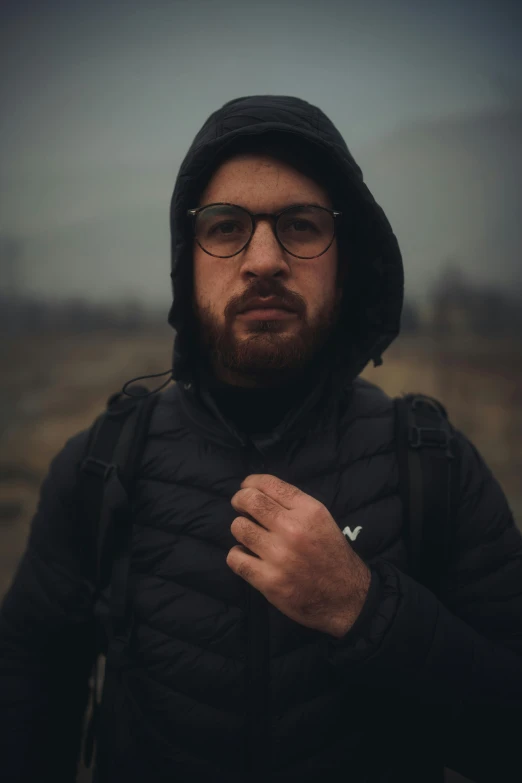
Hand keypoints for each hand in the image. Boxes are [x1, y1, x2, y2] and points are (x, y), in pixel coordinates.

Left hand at [227, 474, 370, 637]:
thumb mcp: (322, 520)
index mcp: (309, 511)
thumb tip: (258, 491)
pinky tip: (248, 557)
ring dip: (241, 529)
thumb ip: (294, 504)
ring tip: (250, 536)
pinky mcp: (268, 580)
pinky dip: (237, 555)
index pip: (270, 484)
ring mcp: (279, 556)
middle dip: (239, 500)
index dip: (251, 482)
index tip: (246, 487)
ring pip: (239, 528)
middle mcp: (293, 529)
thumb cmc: (332, 555)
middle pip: (249, 501)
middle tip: (240, 507)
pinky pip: (235, 558)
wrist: (346, 597)